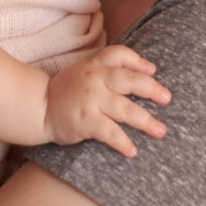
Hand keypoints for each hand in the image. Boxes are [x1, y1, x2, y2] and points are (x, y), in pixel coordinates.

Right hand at [43, 45, 170, 155]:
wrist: (38, 107)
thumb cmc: (67, 90)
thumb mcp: (83, 70)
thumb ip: (106, 69)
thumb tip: (144, 71)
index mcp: (94, 65)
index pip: (118, 54)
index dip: (137, 61)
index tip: (152, 71)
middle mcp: (94, 79)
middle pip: (128, 80)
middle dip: (151, 89)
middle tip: (167, 98)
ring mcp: (90, 99)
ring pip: (124, 108)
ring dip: (146, 120)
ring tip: (161, 131)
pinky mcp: (85, 120)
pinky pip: (109, 131)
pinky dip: (123, 142)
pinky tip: (132, 151)